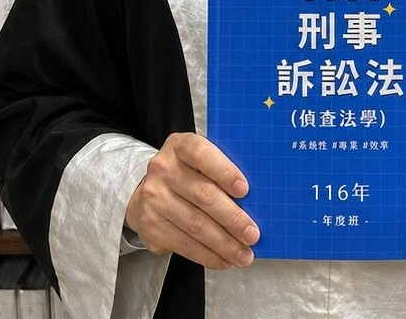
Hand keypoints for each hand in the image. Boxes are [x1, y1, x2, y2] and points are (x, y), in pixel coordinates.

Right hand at [123, 132, 260, 269]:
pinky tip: (224, 259)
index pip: (201, 154)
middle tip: (252, 234)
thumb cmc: (187, 175)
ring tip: (243, 254)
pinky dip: (208, 255)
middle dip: (232, 218)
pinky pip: (184, 244)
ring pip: (195, 225)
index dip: (224, 172)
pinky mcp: (150, 225)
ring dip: (224, 243)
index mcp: (180, 146)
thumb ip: (222, 171)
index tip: (245, 190)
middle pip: (203, 195)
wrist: (148, 193)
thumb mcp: (201, 162)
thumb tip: (257, 198)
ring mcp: (153, 198)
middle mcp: (162, 169)